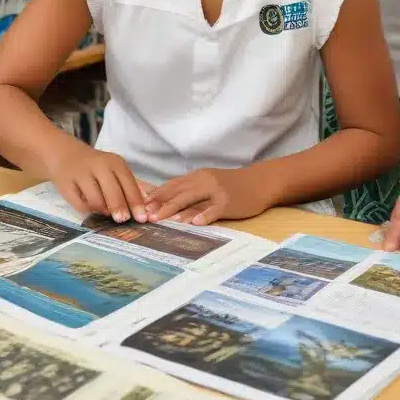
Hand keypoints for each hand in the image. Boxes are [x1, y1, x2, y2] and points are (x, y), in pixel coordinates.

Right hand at [46, 139, 146, 223]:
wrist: (66, 155)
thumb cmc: (97, 167)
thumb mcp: (114, 170)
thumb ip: (127, 187)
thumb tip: (142, 210)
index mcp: (115, 163)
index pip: (128, 183)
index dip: (135, 202)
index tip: (142, 218)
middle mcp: (99, 166)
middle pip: (112, 190)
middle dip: (119, 207)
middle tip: (123, 220)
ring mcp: (81, 175)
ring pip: (95, 199)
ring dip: (103, 210)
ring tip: (106, 213)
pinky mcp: (66, 185)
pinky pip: (79, 204)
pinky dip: (87, 210)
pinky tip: (91, 209)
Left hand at [144, 167, 271, 225]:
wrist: (261, 181)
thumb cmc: (233, 185)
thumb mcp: (210, 184)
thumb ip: (192, 191)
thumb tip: (168, 204)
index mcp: (197, 177)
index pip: (171, 186)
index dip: (155, 196)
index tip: (139, 206)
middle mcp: (204, 181)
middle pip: (177, 192)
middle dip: (159, 204)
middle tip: (143, 216)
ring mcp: (216, 190)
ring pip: (191, 199)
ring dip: (174, 209)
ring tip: (160, 219)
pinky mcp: (228, 201)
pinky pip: (214, 209)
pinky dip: (204, 215)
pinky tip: (195, 223)